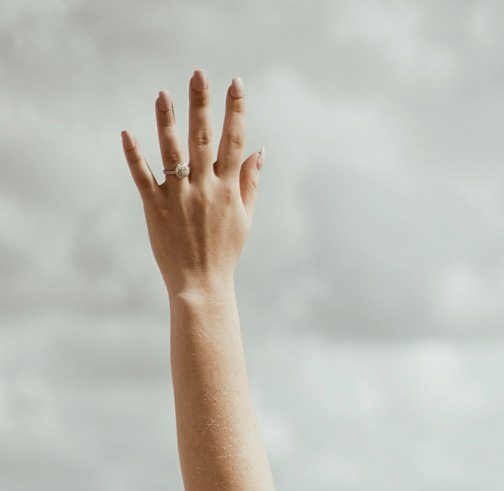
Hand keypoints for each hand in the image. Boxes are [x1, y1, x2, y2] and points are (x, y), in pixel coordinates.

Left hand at [121, 70, 262, 298]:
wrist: (202, 286)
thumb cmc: (225, 252)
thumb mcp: (245, 218)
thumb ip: (250, 182)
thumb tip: (258, 150)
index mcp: (227, 189)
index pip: (233, 142)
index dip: (236, 111)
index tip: (236, 84)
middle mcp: (204, 189)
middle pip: (203, 139)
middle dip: (202, 105)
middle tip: (198, 73)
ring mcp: (179, 198)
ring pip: (172, 153)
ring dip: (167, 122)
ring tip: (163, 94)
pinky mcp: (156, 209)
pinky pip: (143, 178)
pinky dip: (134, 156)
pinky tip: (127, 133)